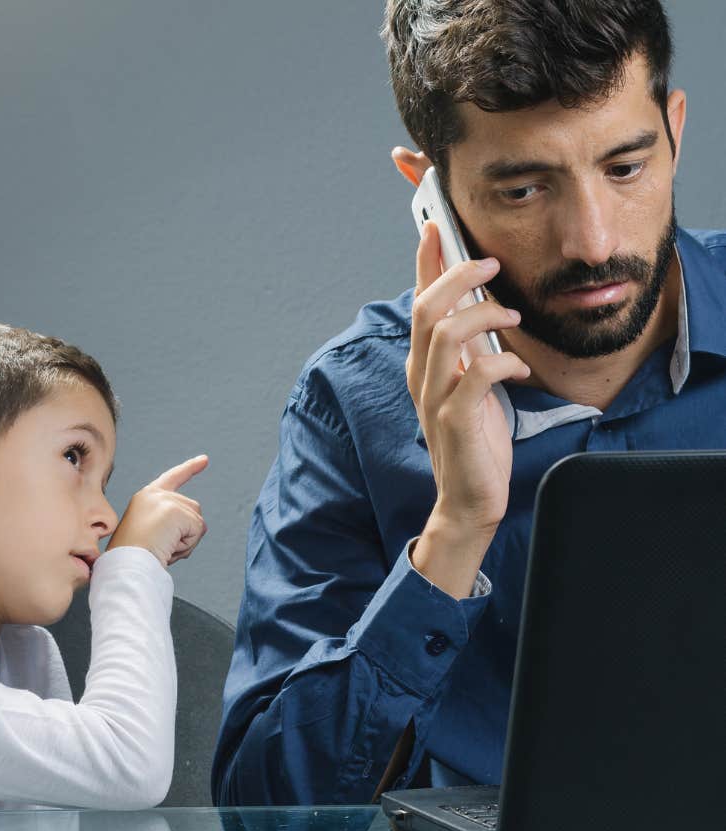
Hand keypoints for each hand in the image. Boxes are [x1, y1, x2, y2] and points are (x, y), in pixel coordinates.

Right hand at [107, 455, 208, 566]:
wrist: (126, 563)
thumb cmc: (135, 557)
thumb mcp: (152, 534)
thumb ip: (173, 524)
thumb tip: (200, 526)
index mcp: (145, 498)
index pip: (173, 478)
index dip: (190, 468)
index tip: (204, 460)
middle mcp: (155, 494)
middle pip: (192, 510)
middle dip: (186, 533)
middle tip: (161, 545)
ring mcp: (165, 500)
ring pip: (197, 521)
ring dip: (187, 541)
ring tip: (163, 546)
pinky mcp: (175, 510)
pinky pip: (197, 530)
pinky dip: (188, 544)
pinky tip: (169, 546)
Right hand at [407, 222, 529, 596]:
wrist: (469, 497)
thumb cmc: (473, 438)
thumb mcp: (468, 383)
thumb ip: (468, 348)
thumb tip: (482, 306)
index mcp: (422, 364)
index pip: (418, 302)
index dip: (425, 262)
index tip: (437, 226)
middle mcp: (420, 375)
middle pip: (428, 309)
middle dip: (459, 277)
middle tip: (490, 264)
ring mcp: (434, 397)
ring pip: (446, 334)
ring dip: (484, 316)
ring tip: (512, 317)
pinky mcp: (454, 420)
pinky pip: (476, 375)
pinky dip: (503, 362)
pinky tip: (520, 369)